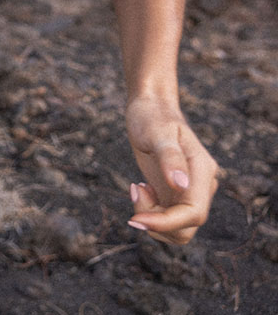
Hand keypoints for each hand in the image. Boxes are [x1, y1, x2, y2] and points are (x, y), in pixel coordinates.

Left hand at [124, 96, 218, 244]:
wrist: (151, 109)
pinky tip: (141, 189)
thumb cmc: (152, 117)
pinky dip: (151, 213)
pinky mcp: (177, 195)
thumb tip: (181, 185)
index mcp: (202, 172)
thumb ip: (169, 157)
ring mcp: (190, 192)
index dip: (166, 223)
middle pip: (186, 227)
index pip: (194, 213)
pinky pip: (168, 220)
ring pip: (178, 229)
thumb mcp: (156, 132)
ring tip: (138, 188)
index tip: (136, 219)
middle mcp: (201, 186)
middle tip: (135, 190)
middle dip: (156, 220)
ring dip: (153, 218)